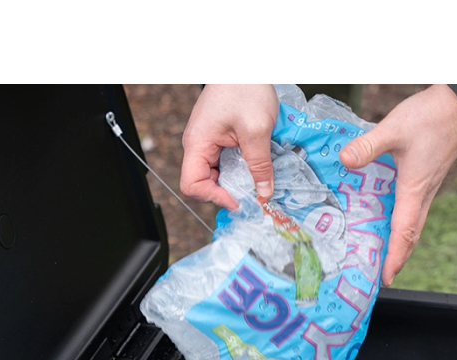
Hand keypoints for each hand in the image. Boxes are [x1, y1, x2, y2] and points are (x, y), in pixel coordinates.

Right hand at [181, 84, 278, 210]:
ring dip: (235, 183)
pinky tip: (255, 168)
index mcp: (197, 144)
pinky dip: (239, 171)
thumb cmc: (245, 88)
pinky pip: (225, 164)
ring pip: (216, 176)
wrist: (244, 62)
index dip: (215, 198)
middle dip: (227, 193)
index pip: (192, 186)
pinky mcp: (219, 140)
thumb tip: (263, 194)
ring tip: (256, 182)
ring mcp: (208, 143)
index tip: (240, 200)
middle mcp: (198, 146)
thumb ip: (260, 165)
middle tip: (252, 195)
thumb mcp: (257, 130)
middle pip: (204, 184)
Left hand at [340, 85, 456, 285]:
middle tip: (382, 276)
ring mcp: (427, 187)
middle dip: (398, 258)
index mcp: (414, 190)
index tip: (386, 278)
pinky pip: (414, 209)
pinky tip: (388, 219)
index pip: (404, 233)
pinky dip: (402, 223)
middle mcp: (423, 194)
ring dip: (400, 243)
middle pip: (411, 235)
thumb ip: (368, 145)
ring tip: (383, 255)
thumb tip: (344, 159)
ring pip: (414, 223)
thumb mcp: (394, 129)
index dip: (395, 257)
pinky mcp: (427, 177)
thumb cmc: (431, 115)